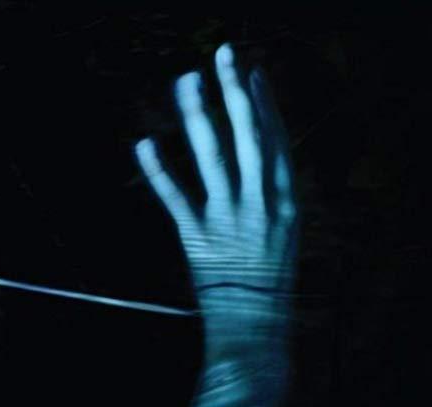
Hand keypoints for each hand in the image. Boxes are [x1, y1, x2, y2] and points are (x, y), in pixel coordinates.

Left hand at [135, 43, 297, 324]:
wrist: (257, 328)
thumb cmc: (273, 282)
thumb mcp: (286, 234)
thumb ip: (274, 197)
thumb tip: (262, 162)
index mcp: (287, 203)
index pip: (276, 141)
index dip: (265, 104)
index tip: (253, 73)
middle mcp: (261, 204)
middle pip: (248, 138)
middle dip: (235, 92)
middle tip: (222, 53)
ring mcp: (228, 221)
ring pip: (212, 158)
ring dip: (198, 116)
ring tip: (184, 81)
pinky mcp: (198, 239)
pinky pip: (176, 200)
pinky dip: (158, 172)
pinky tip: (144, 143)